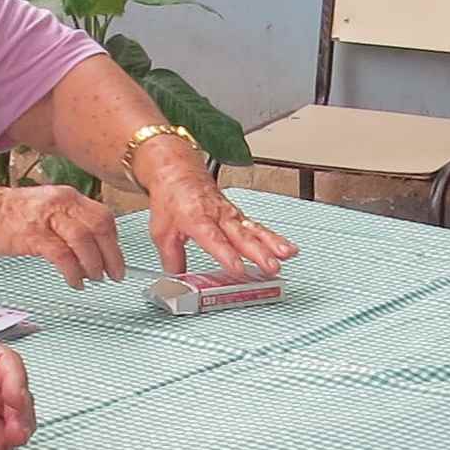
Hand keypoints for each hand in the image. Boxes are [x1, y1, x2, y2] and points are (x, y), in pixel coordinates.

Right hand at [0, 182, 126, 286]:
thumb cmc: (10, 215)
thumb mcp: (47, 209)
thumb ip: (70, 222)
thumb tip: (94, 247)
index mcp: (67, 196)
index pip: (103, 216)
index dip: (114, 240)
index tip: (116, 258)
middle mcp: (61, 202)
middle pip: (100, 227)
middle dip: (112, 255)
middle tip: (115, 274)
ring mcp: (47, 218)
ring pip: (84, 241)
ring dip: (94, 264)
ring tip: (94, 279)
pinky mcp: (33, 235)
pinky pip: (63, 256)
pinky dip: (73, 272)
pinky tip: (74, 282)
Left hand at [141, 153, 294, 281]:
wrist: (178, 171)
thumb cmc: (171, 198)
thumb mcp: (161, 231)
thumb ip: (171, 257)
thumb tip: (176, 277)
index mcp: (196, 218)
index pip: (214, 239)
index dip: (227, 254)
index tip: (238, 269)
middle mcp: (217, 215)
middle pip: (241, 235)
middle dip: (258, 253)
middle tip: (271, 267)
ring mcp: (231, 214)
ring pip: (254, 229)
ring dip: (272, 244)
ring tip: (287, 255)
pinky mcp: (238, 215)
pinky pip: (257, 226)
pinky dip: (274, 238)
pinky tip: (288, 248)